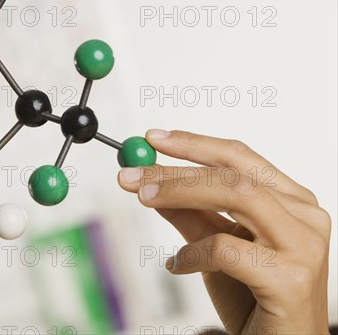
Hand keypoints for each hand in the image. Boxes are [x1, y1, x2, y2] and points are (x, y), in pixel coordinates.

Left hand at [118, 130, 330, 333]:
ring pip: (237, 194)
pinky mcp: (292, 279)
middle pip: (234, 172)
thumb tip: (151, 182)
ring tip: (143, 197)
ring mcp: (303, 245)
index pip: (240, 156)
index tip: (153, 138)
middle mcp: (305, 216)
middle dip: (176, 168)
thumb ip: (189, 213)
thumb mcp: (214, 246)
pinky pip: (226, 249)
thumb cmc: (252, 298)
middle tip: (132, 174)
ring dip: (180, 191)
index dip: (194, 143)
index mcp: (291, 200)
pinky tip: (175, 265)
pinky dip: (191, 253)